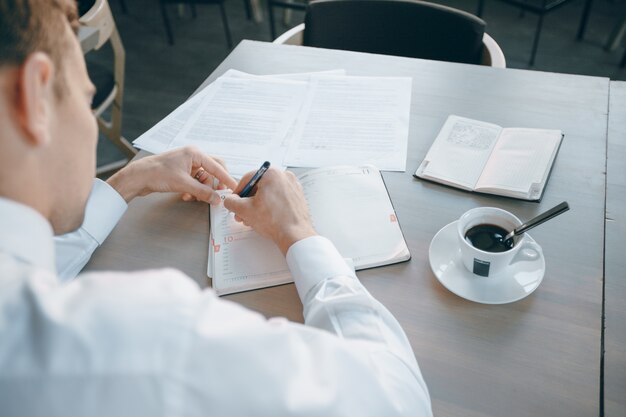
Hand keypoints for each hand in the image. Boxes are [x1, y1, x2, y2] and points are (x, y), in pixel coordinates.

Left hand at [106, 147, 236, 203]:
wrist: (138, 177)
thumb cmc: (157, 174)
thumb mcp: (183, 184)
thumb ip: (203, 192)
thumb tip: (217, 199)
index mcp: (195, 153)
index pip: (217, 166)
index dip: (226, 178)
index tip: (234, 187)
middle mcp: (193, 156)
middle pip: (213, 171)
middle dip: (214, 184)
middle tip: (217, 195)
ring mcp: (187, 164)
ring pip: (204, 179)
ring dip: (202, 190)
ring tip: (194, 197)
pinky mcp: (182, 172)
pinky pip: (195, 182)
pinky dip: (194, 190)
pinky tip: (186, 196)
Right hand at [224, 169, 316, 254]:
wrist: (295, 235)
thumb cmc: (275, 221)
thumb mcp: (245, 210)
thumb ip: (232, 202)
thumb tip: (230, 200)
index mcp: (271, 174)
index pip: (247, 179)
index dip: (238, 192)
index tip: (235, 201)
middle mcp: (284, 176)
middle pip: (259, 187)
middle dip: (248, 202)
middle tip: (242, 213)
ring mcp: (293, 186)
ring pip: (269, 193)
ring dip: (258, 205)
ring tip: (252, 219)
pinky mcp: (297, 197)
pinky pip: (279, 198)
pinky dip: (271, 206)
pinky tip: (265, 218)